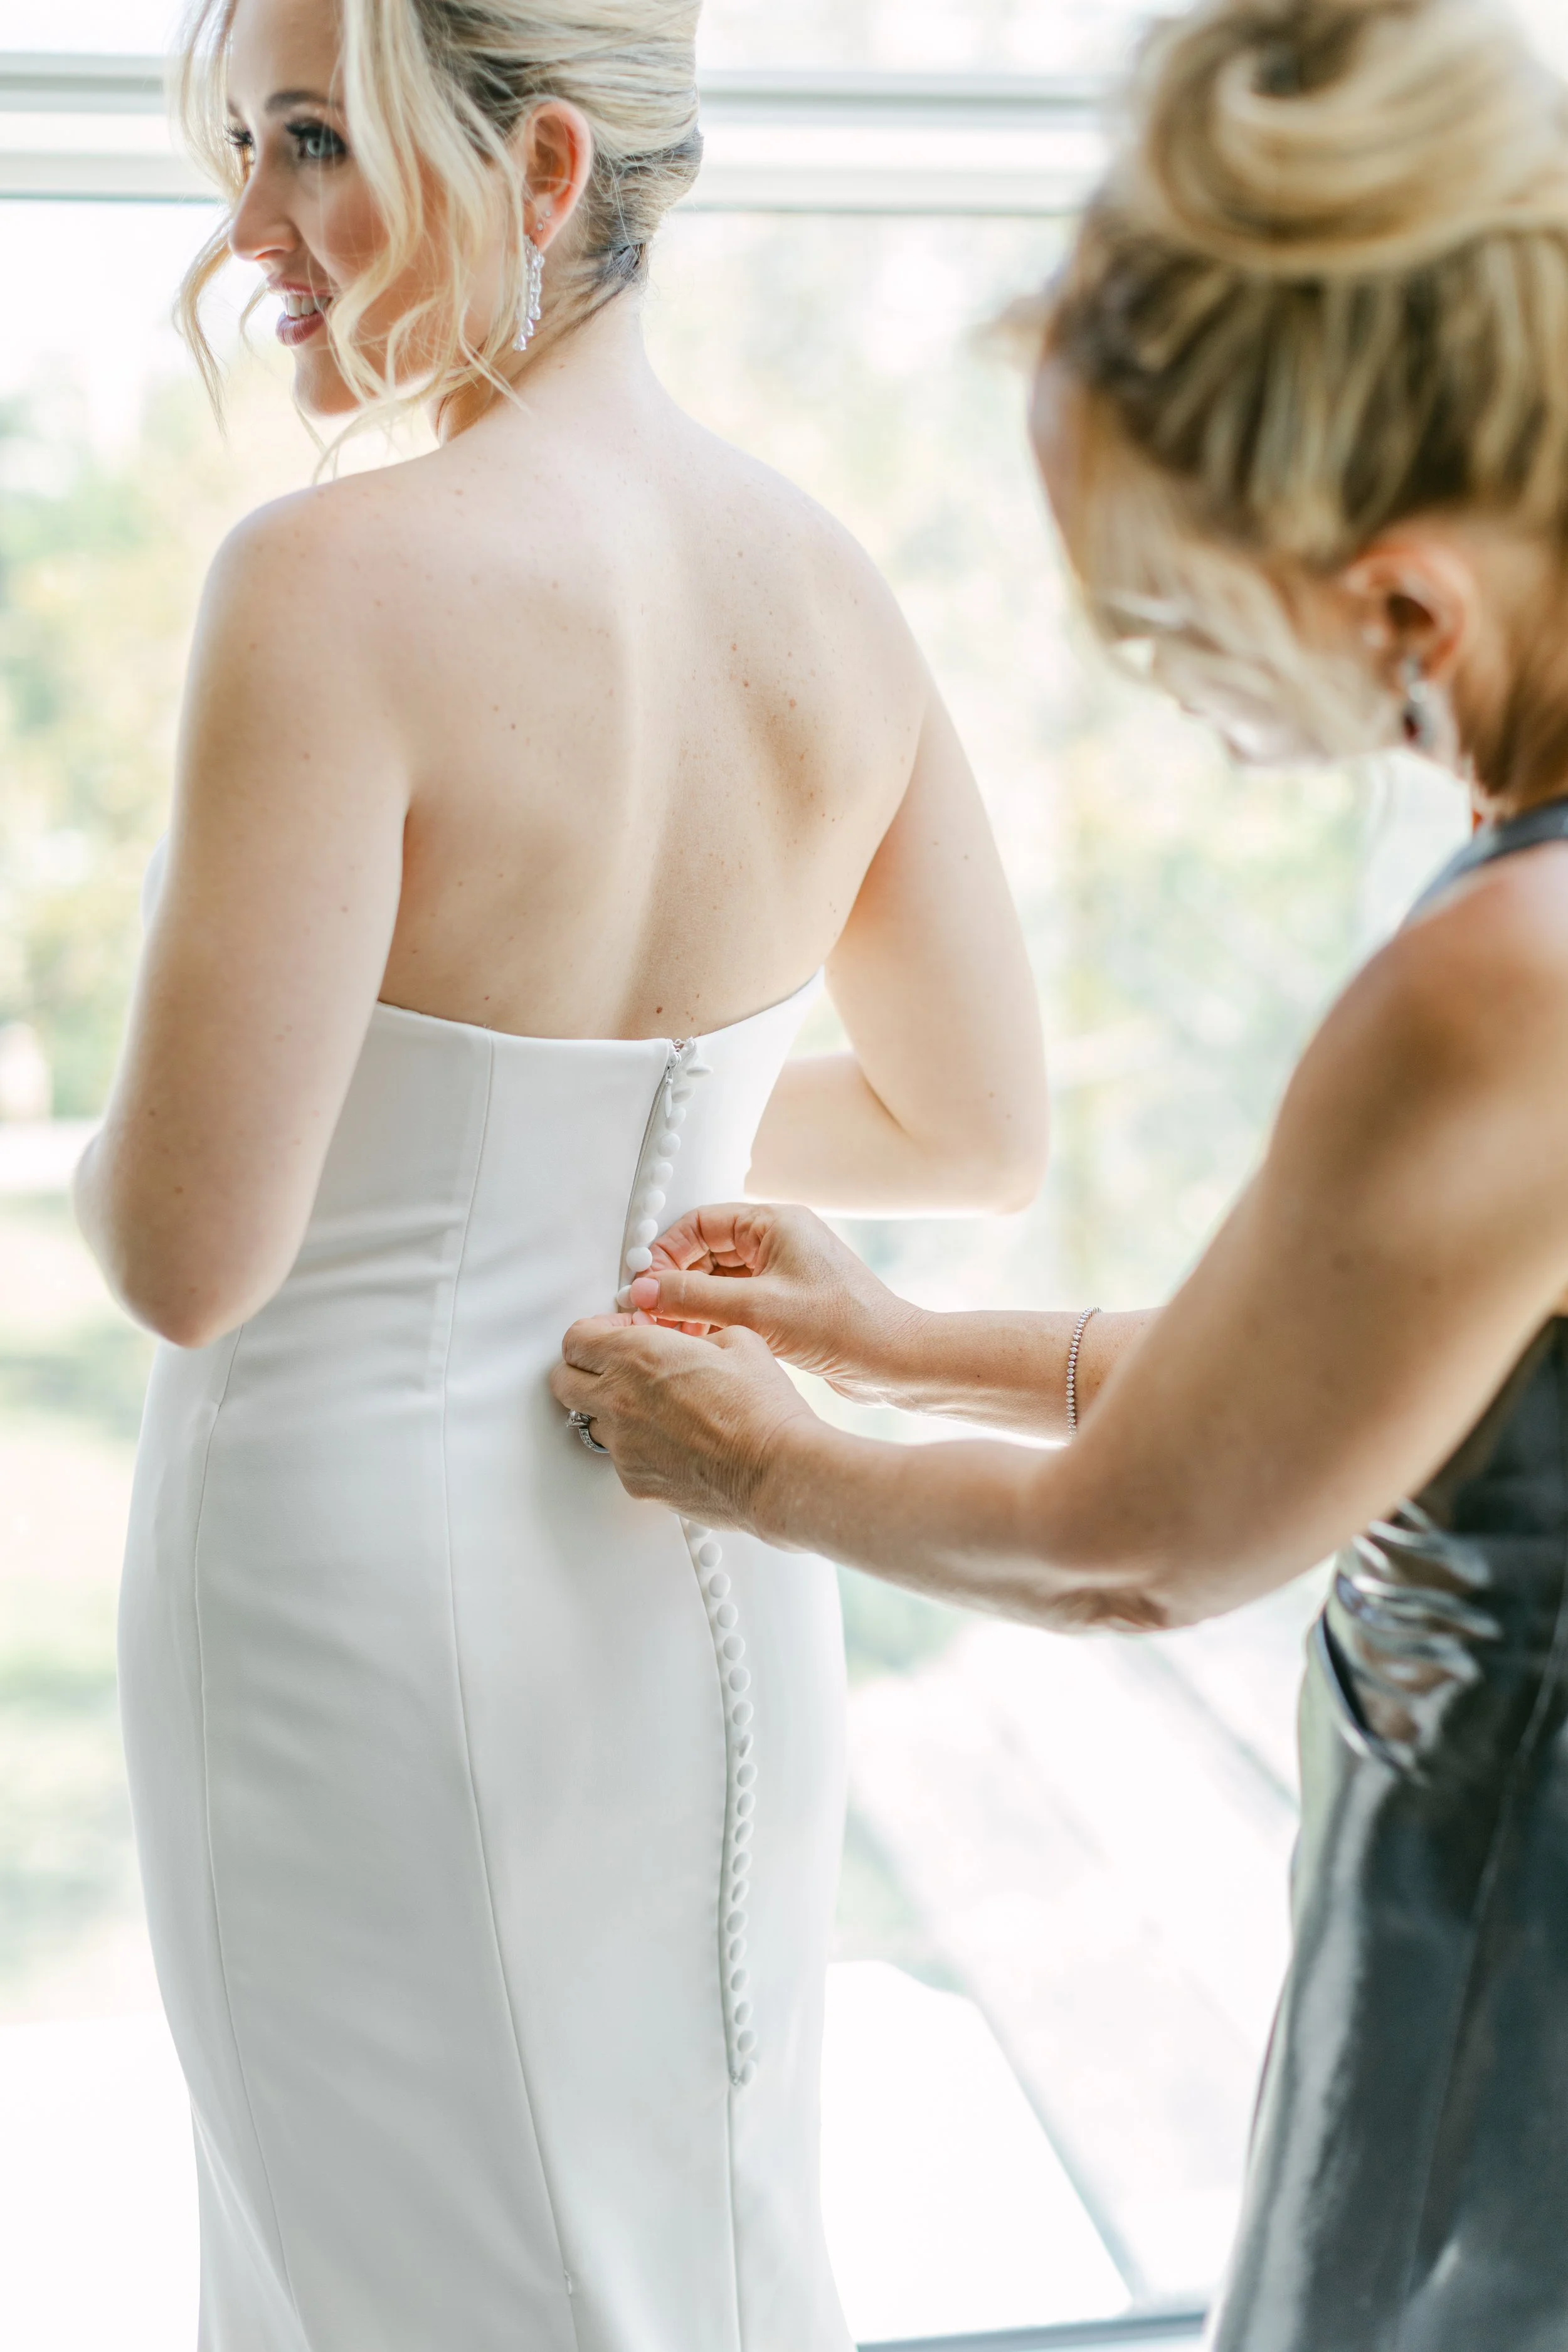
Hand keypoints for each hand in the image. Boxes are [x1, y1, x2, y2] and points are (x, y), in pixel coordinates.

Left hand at [550, 1314, 818, 1534]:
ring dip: (612, 1410)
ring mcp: (623, 1446)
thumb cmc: (761, 1411)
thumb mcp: (738, 1340)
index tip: (621, 1333)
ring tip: (655, 1409)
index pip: (576, 1339)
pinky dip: (639, 1448)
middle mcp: (619, 1401)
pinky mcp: (635, 1481)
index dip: (597, 1332)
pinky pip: (622, 1458)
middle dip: (585, 1369)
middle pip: (564, 1381)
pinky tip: (676, 1442)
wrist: (774, 1471)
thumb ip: (697, 1336)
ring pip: (593, 1422)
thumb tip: (689, 1344)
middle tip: (617, 1368)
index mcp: (636, 1356)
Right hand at [625, 1203, 925, 1403]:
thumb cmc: (841, 1325)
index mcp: (776, 1222)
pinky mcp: (789, 1303)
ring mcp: (785, 1272)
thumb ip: (692, 1298)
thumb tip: (642, 1292)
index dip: (667, 1252)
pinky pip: (738, 1301)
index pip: (701, 1223)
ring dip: (693, 1304)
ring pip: (720, 1280)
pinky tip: (698, 1342)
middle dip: (676, 1282)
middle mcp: (780, 1241)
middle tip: (649, 1313)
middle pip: (707, 1251)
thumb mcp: (755, 1310)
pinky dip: (715, 1318)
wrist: (893, 1361)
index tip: (642, 1283)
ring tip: (669, 1334)